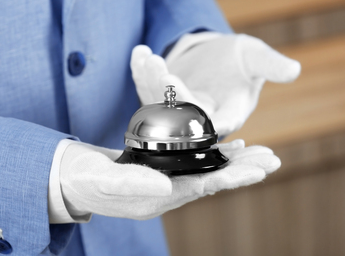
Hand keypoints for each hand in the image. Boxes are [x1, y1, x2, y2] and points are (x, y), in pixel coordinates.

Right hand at [59, 140, 279, 220]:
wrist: (72, 179)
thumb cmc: (83, 180)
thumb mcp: (102, 180)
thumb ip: (132, 183)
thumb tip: (166, 185)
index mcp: (157, 198)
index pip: (202, 187)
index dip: (231, 178)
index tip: (259, 170)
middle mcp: (167, 193)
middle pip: (213, 180)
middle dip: (243, 171)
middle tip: (273, 159)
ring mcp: (166, 182)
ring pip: (207, 171)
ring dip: (234, 163)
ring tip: (260, 153)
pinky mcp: (162, 170)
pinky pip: (194, 163)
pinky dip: (213, 154)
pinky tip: (228, 146)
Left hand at [131, 33, 300, 136]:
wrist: (216, 56)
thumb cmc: (240, 60)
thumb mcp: (256, 58)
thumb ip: (270, 66)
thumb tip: (294, 70)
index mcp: (226, 115)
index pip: (218, 123)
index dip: (207, 119)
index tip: (197, 105)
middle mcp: (199, 117)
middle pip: (184, 113)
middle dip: (173, 95)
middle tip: (165, 74)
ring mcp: (176, 108)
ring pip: (160, 100)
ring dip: (153, 80)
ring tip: (149, 57)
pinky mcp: (158, 96)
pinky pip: (147, 86)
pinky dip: (141, 70)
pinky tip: (139, 52)